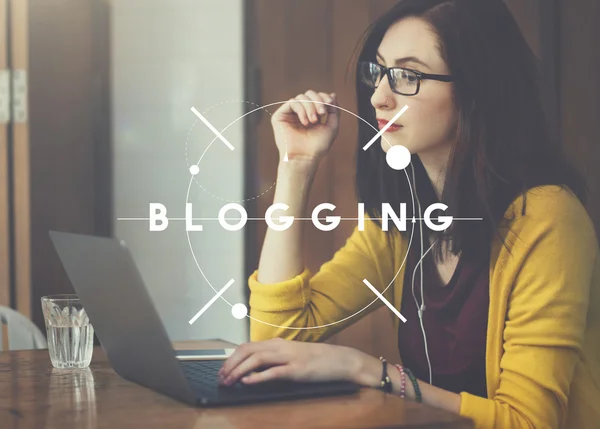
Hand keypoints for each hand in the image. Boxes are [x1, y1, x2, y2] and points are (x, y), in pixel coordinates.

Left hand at [217, 338, 364, 385]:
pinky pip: (273, 372)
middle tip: (220, 378)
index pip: (247, 346)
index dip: (231, 358)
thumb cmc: (316, 360)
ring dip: (239, 371)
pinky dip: (257, 377)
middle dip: (230, 364)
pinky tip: (247, 382)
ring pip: (256, 359)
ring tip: (229, 381)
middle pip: (247, 350)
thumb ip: (273, 360)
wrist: (340, 360)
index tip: (222, 370)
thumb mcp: (291, 356)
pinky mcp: (297, 370)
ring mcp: (288, 357)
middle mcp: (280, 347)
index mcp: (277, 343)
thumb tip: (253, 370)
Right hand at [271, 90, 340, 164]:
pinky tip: (305, 122)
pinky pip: (292, 102)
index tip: (330, 104)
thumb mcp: (332, 126)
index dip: (324, 97)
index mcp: (310, 114)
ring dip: (310, 107)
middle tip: (322, 113)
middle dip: (318, 100)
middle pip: (308, 94)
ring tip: (313, 121)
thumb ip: (334, 110)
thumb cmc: (317, 146)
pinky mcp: (280, 116)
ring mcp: (289, 114)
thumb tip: (333, 94)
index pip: (316, 97)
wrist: (304, 158)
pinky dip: (301, 110)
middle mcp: (299, 113)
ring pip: (301, 97)